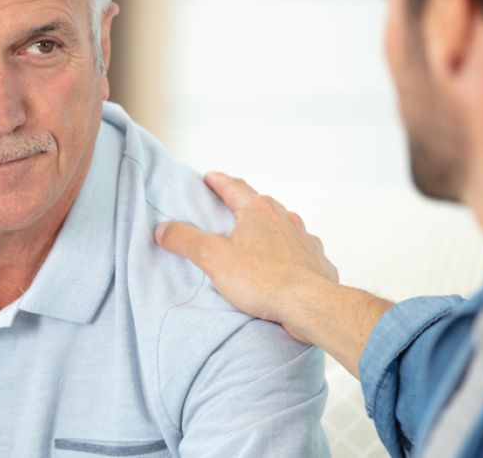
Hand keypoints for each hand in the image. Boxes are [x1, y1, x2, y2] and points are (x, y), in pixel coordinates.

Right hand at [156, 172, 338, 342]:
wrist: (309, 304)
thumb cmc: (264, 280)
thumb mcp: (214, 258)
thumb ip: (186, 240)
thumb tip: (164, 230)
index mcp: (259, 211)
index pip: (235, 187)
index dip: (219, 182)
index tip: (210, 178)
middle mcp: (285, 219)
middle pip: (261, 206)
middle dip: (245, 207)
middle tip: (231, 210)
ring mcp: (305, 240)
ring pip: (283, 229)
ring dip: (269, 232)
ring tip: (256, 243)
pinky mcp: (317, 263)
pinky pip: (300, 253)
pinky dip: (288, 256)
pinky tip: (283, 267)